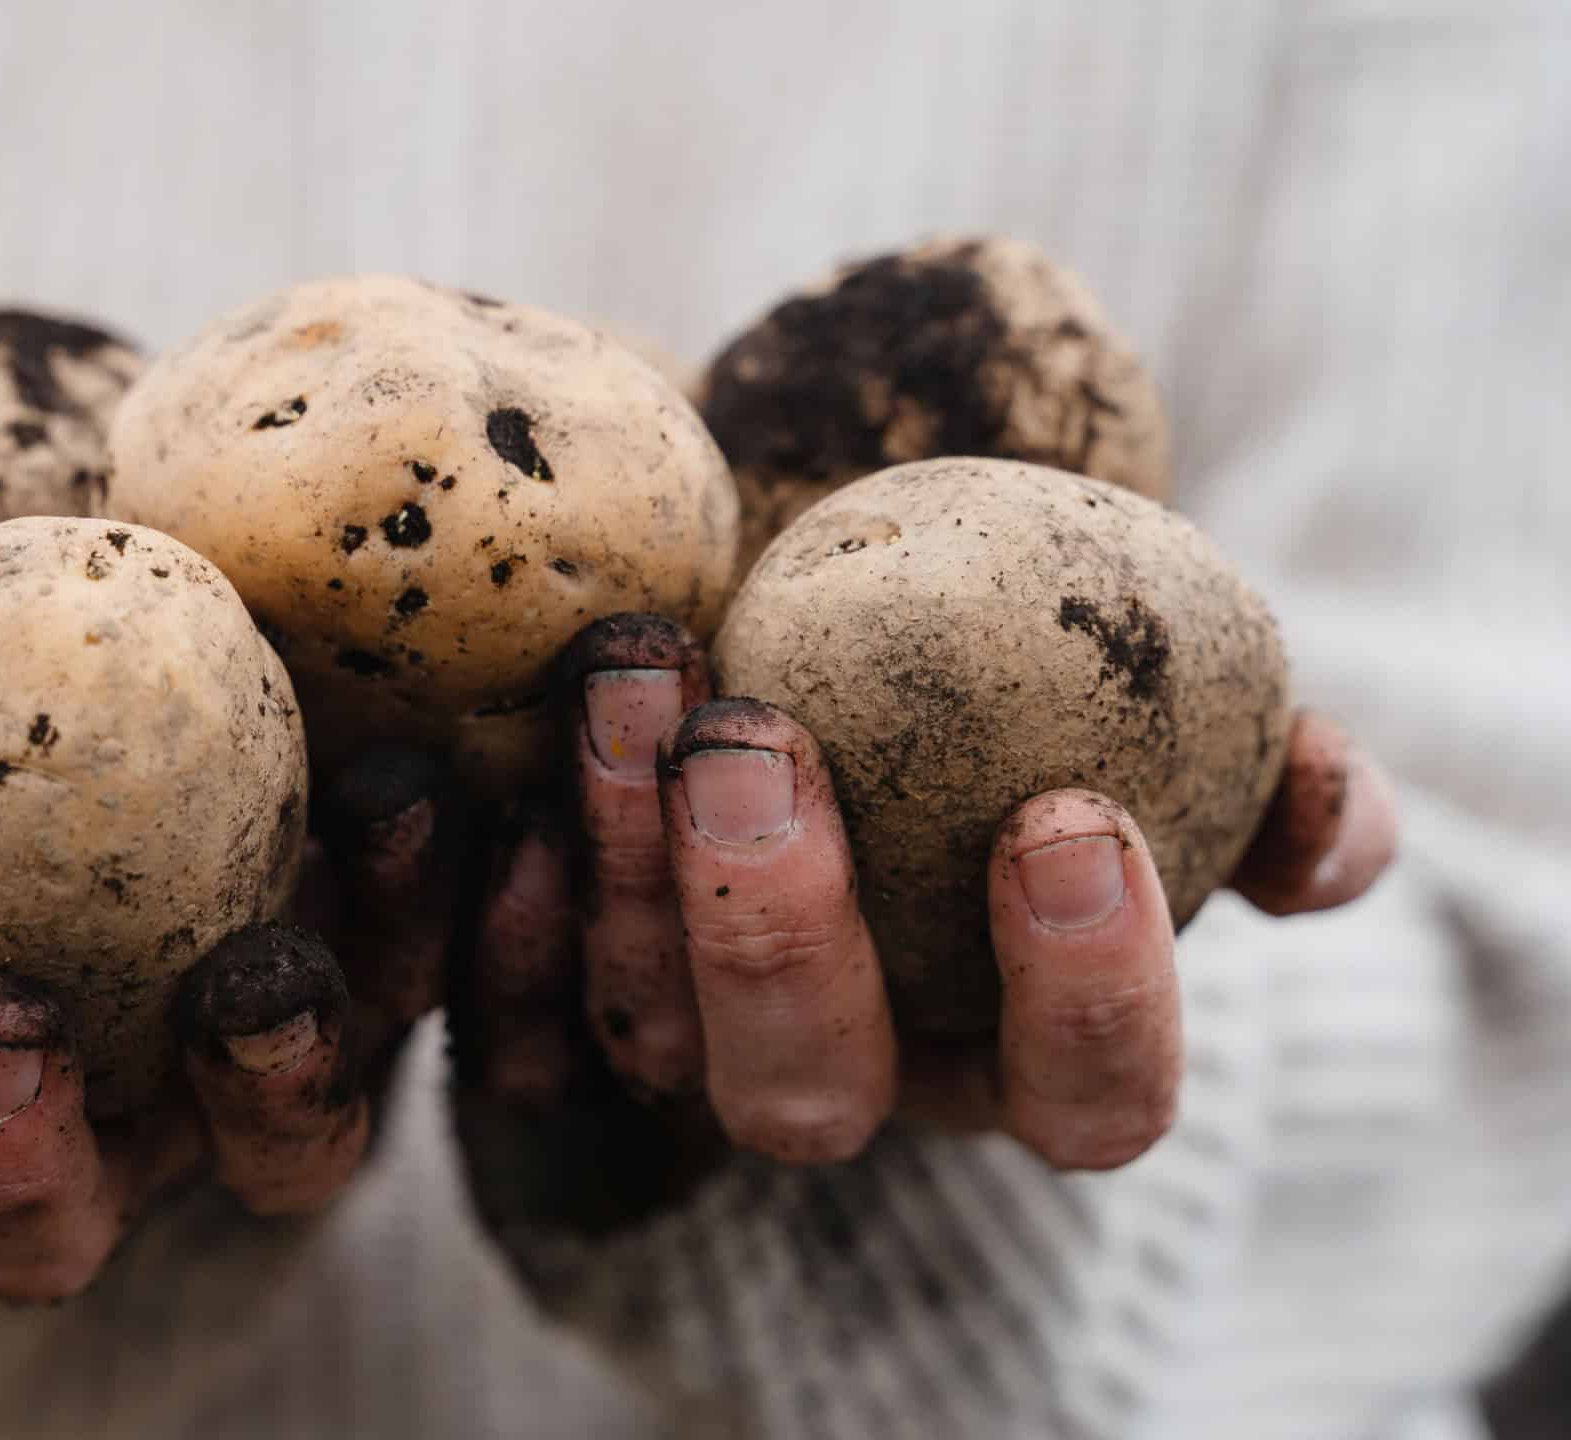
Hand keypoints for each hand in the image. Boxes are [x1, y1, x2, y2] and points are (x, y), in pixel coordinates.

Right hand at [0, 593, 437, 1297]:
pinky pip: (421, 987)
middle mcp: (90, 1126)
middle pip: (35, 1233)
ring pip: (268, 1160)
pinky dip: (422, 909)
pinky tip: (408, 796)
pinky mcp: (386, 981)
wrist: (123, 638)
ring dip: (261, 1087)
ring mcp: (244, 1078)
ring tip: (252, 970)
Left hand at [451, 613, 1397, 1176]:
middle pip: (809, 1097)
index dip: (1088, 999)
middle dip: (777, 937)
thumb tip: (1324, 807)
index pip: (1084, 1100)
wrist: (821, 579)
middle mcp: (853, 1066)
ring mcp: (693, 1034)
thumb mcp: (1149, 669)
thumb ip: (1260, 751)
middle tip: (758, 736)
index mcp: (1016, 1040)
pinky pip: (513, 987)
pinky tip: (509, 771)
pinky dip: (508, 899)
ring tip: (636, 669)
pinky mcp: (565, 978)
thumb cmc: (1017, 643)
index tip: (1062, 813)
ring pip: (647, 1032)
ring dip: (629, 865)